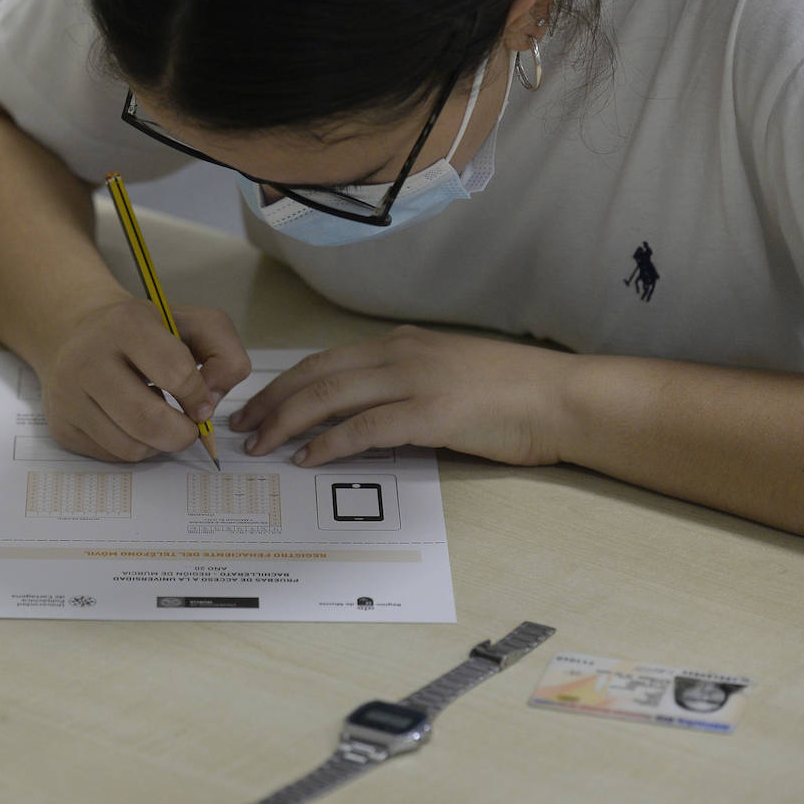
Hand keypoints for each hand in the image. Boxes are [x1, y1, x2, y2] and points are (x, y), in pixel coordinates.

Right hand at [36, 299, 250, 460]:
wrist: (78, 335)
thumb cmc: (144, 334)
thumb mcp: (190, 324)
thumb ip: (223, 352)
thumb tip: (212, 401)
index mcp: (125, 323)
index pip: (176, 373)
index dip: (199, 397)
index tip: (202, 403)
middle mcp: (87, 357)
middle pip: (148, 421)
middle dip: (182, 434)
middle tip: (188, 428)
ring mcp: (68, 395)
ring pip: (130, 447)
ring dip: (158, 444)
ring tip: (156, 418)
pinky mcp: (62, 425)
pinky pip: (112, 456)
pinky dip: (134, 447)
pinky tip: (131, 423)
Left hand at [230, 325, 574, 466]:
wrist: (563, 399)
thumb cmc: (512, 395)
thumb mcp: (446, 376)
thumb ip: (403, 386)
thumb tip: (362, 414)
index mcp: (402, 344)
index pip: (325, 360)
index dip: (284, 383)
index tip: (256, 405)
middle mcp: (401, 354)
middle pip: (315, 374)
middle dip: (270, 401)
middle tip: (241, 426)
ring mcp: (415, 380)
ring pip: (329, 396)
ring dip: (287, 422)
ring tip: (260, 445)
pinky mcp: (430, 413)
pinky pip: (364, 428)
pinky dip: (329, 444)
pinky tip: (306, 459)